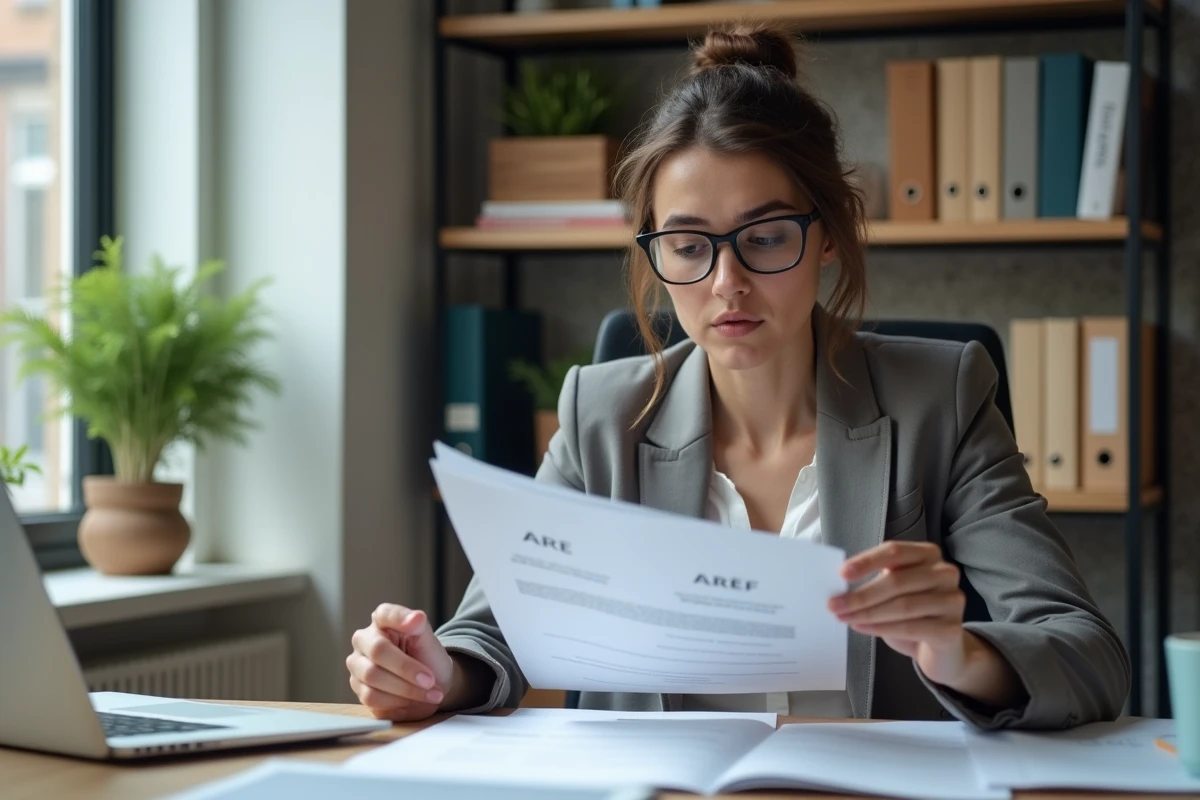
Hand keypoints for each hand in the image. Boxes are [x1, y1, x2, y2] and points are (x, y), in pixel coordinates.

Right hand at [347, 604, 454, 721]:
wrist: (430, 686)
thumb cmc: (427, 658)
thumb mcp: (428, 640)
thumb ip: (420, 627)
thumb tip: (416, 617)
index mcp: (381, 622)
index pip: (385, 614)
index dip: (399, 618)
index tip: (417, 623)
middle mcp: (364, 641)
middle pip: (377, 651)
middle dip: (407, 668)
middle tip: (430, 680)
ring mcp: (357, 666)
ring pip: (373, 678)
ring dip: (405, 689)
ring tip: (429, 694)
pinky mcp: (358, 689)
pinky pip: (371, 697)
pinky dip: (396, 702)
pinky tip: (411, 700)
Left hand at [828, 541, 967, 684]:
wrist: (943, 648)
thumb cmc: (913, 614)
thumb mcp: (893, 590)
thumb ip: (875, 580)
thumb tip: (840, 586)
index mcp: (927, 554)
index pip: (894, 551)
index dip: (867, 561)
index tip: (842, 574)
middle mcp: (944, 573)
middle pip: (896, 581)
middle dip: (861, 595)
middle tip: (834, 605)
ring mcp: (952, 600)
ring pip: (902, 606)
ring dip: (867, 613)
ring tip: (844, 618)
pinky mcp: (951, 629)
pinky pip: (910, 627)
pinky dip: (881, 628)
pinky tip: (862, 628)